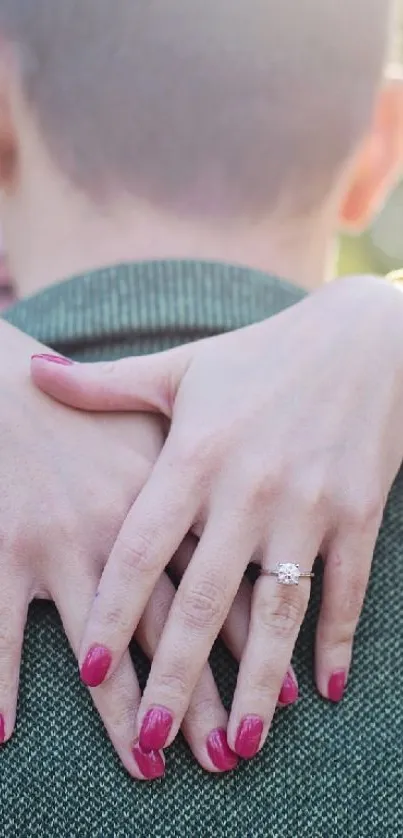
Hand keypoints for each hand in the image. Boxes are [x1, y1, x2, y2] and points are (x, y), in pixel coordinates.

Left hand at [31, 275, 402, 760]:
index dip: (113, 614)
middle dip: (177, 677)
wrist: (364, 343)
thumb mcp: (180, 368)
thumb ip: (105, 385)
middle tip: (155, 741)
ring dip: (260, 682)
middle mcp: (249, 488)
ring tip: (242, 744)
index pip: (142, 550)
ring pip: (278, 610)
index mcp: (196, 455)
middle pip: (203, 600)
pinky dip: (336, 642)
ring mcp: (308, 504)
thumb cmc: (261, 357)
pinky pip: (346, 591)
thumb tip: (33, 373)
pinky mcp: (359, 513)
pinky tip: (328, 691)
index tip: (91, 671)